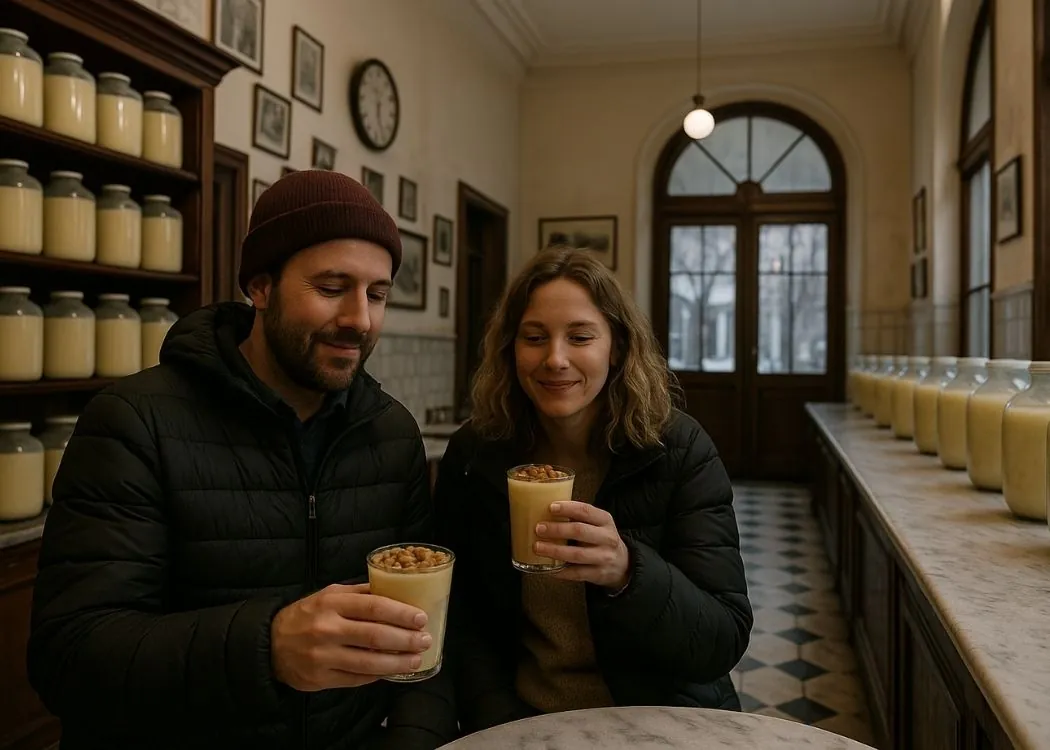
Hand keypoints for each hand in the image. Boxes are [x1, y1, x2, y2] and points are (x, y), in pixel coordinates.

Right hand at [271, 583, 431, 690]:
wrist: (270, 643)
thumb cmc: (307, 615)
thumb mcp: (329, 594)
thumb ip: (360, 593)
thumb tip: (397, 591)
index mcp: (332, 602)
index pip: (374, 607)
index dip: (401, 613)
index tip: (421, 618)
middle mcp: (327, 628)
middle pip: (375, 636)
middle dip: (406, 640)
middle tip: (425, 640)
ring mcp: (323, 656)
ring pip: (368, 662)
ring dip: (397, 662)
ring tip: (415, 660)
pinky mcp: (320, 678)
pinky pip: (356, 679)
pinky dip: (377, 675)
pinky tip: (391, 671)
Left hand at [534, 501, 630, 589]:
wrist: (622, 564)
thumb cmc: (601, 539)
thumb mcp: (598, 524)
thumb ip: (579, 517)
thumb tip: (547, 512)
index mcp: (605, 520)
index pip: (586, 511)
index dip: (567, 508)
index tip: (550, 507)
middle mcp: (607, 538)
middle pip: (580, 531)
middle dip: (557, 529)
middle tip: (539, 528)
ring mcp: (604, 557)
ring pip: (577, 554)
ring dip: (555, 551)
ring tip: (538, 547)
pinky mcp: (598, 574)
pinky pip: (576, 573)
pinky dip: (560, 571)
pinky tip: (548, 568)